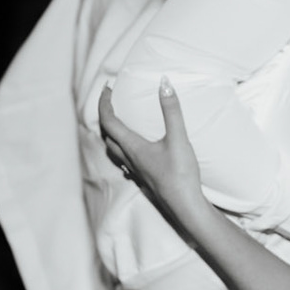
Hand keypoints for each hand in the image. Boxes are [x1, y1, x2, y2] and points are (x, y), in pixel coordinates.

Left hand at [98, 82, 206, 222]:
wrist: (186, 206)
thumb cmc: (181, 174)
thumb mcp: (178, 139)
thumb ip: (172, 111)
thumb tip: (165, 83)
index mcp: (133, 147)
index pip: (109, 121)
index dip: (104, 103)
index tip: (107, 88)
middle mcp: (130, 159)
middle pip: (107, 136)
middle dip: (105, 116)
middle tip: (111, 102)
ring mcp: (136, 171)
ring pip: (113, 151)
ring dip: (111, 135)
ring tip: (119, 123)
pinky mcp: (145, 179)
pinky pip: (125, 161)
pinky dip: (123, 150)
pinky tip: (134, 151)